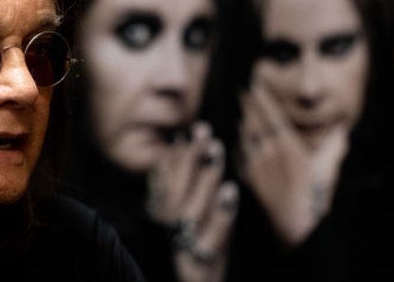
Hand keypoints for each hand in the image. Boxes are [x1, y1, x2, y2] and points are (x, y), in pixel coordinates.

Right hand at [146, 121, 238, 281]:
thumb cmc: (195, 258)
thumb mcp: (183, 228)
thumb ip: (179, 197)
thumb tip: (178, 158)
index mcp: (163, 222)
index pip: (164, 184)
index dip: (173, 157)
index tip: (183, 131)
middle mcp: (169, 233)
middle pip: (176, 190)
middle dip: (189, 158)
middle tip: (202, 130)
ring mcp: (184, 247)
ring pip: (191, 208)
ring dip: (204, 178)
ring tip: (216, 150)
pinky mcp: (200, 264)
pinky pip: (212, 236)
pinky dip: (220, 214)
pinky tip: (230, 192)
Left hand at [236, 83, 347, 246]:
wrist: (297, 223)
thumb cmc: (317, 195)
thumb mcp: (329, 167)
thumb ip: (335, 145)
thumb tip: (342, 128)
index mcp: (287, 145)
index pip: (270, 114)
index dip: (261, 98)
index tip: (254, 84)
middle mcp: (268, 151)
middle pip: (254, 121)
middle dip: (248, 105)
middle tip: (243, 92)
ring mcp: (256, 165)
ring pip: (245, 136)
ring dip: (243, 122)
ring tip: (242, 111)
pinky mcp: (250, 178)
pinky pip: (241, 155)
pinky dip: (239, 144)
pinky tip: (238, 140)